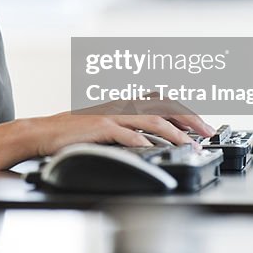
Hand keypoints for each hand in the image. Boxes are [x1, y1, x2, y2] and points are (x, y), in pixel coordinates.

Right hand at [29, 96, 214, 157]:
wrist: (44, 132)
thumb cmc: (73, 133)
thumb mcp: (105, 125)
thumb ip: (128, 128)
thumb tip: (154, 140)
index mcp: (124, 104)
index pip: (162, 101)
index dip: (186, 111)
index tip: (204, 126)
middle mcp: (121, 105)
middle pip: (163, 106)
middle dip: (189, 119)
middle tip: (208, 133)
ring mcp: (111, 115)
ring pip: (151, 119)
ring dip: (174, 132)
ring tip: (190, 144)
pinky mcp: (100, 128)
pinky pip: (127, 135)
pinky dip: (143, 142)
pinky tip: (155, 150)